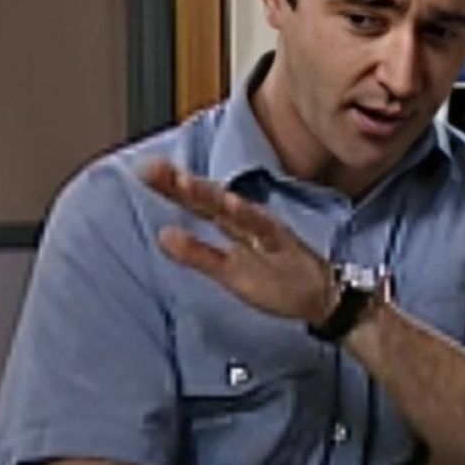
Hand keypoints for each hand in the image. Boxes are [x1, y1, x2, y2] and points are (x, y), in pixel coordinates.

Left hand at [140, 160, 335, 324]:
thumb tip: (163, 234)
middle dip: (179, 182)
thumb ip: (197, 253)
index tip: (141, 171)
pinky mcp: (282, 243)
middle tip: (150, 167)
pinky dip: (246, 214)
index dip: (169, 188)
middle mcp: (244, 220)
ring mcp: (263, 229)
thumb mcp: (227, 273)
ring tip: (183, 181)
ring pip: (231, 208)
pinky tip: (231, 204)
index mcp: (230, 225)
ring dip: (208, 194)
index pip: (195, 203)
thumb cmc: (275, 281)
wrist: (322, 297)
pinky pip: (263, 227)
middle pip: (206, 198)